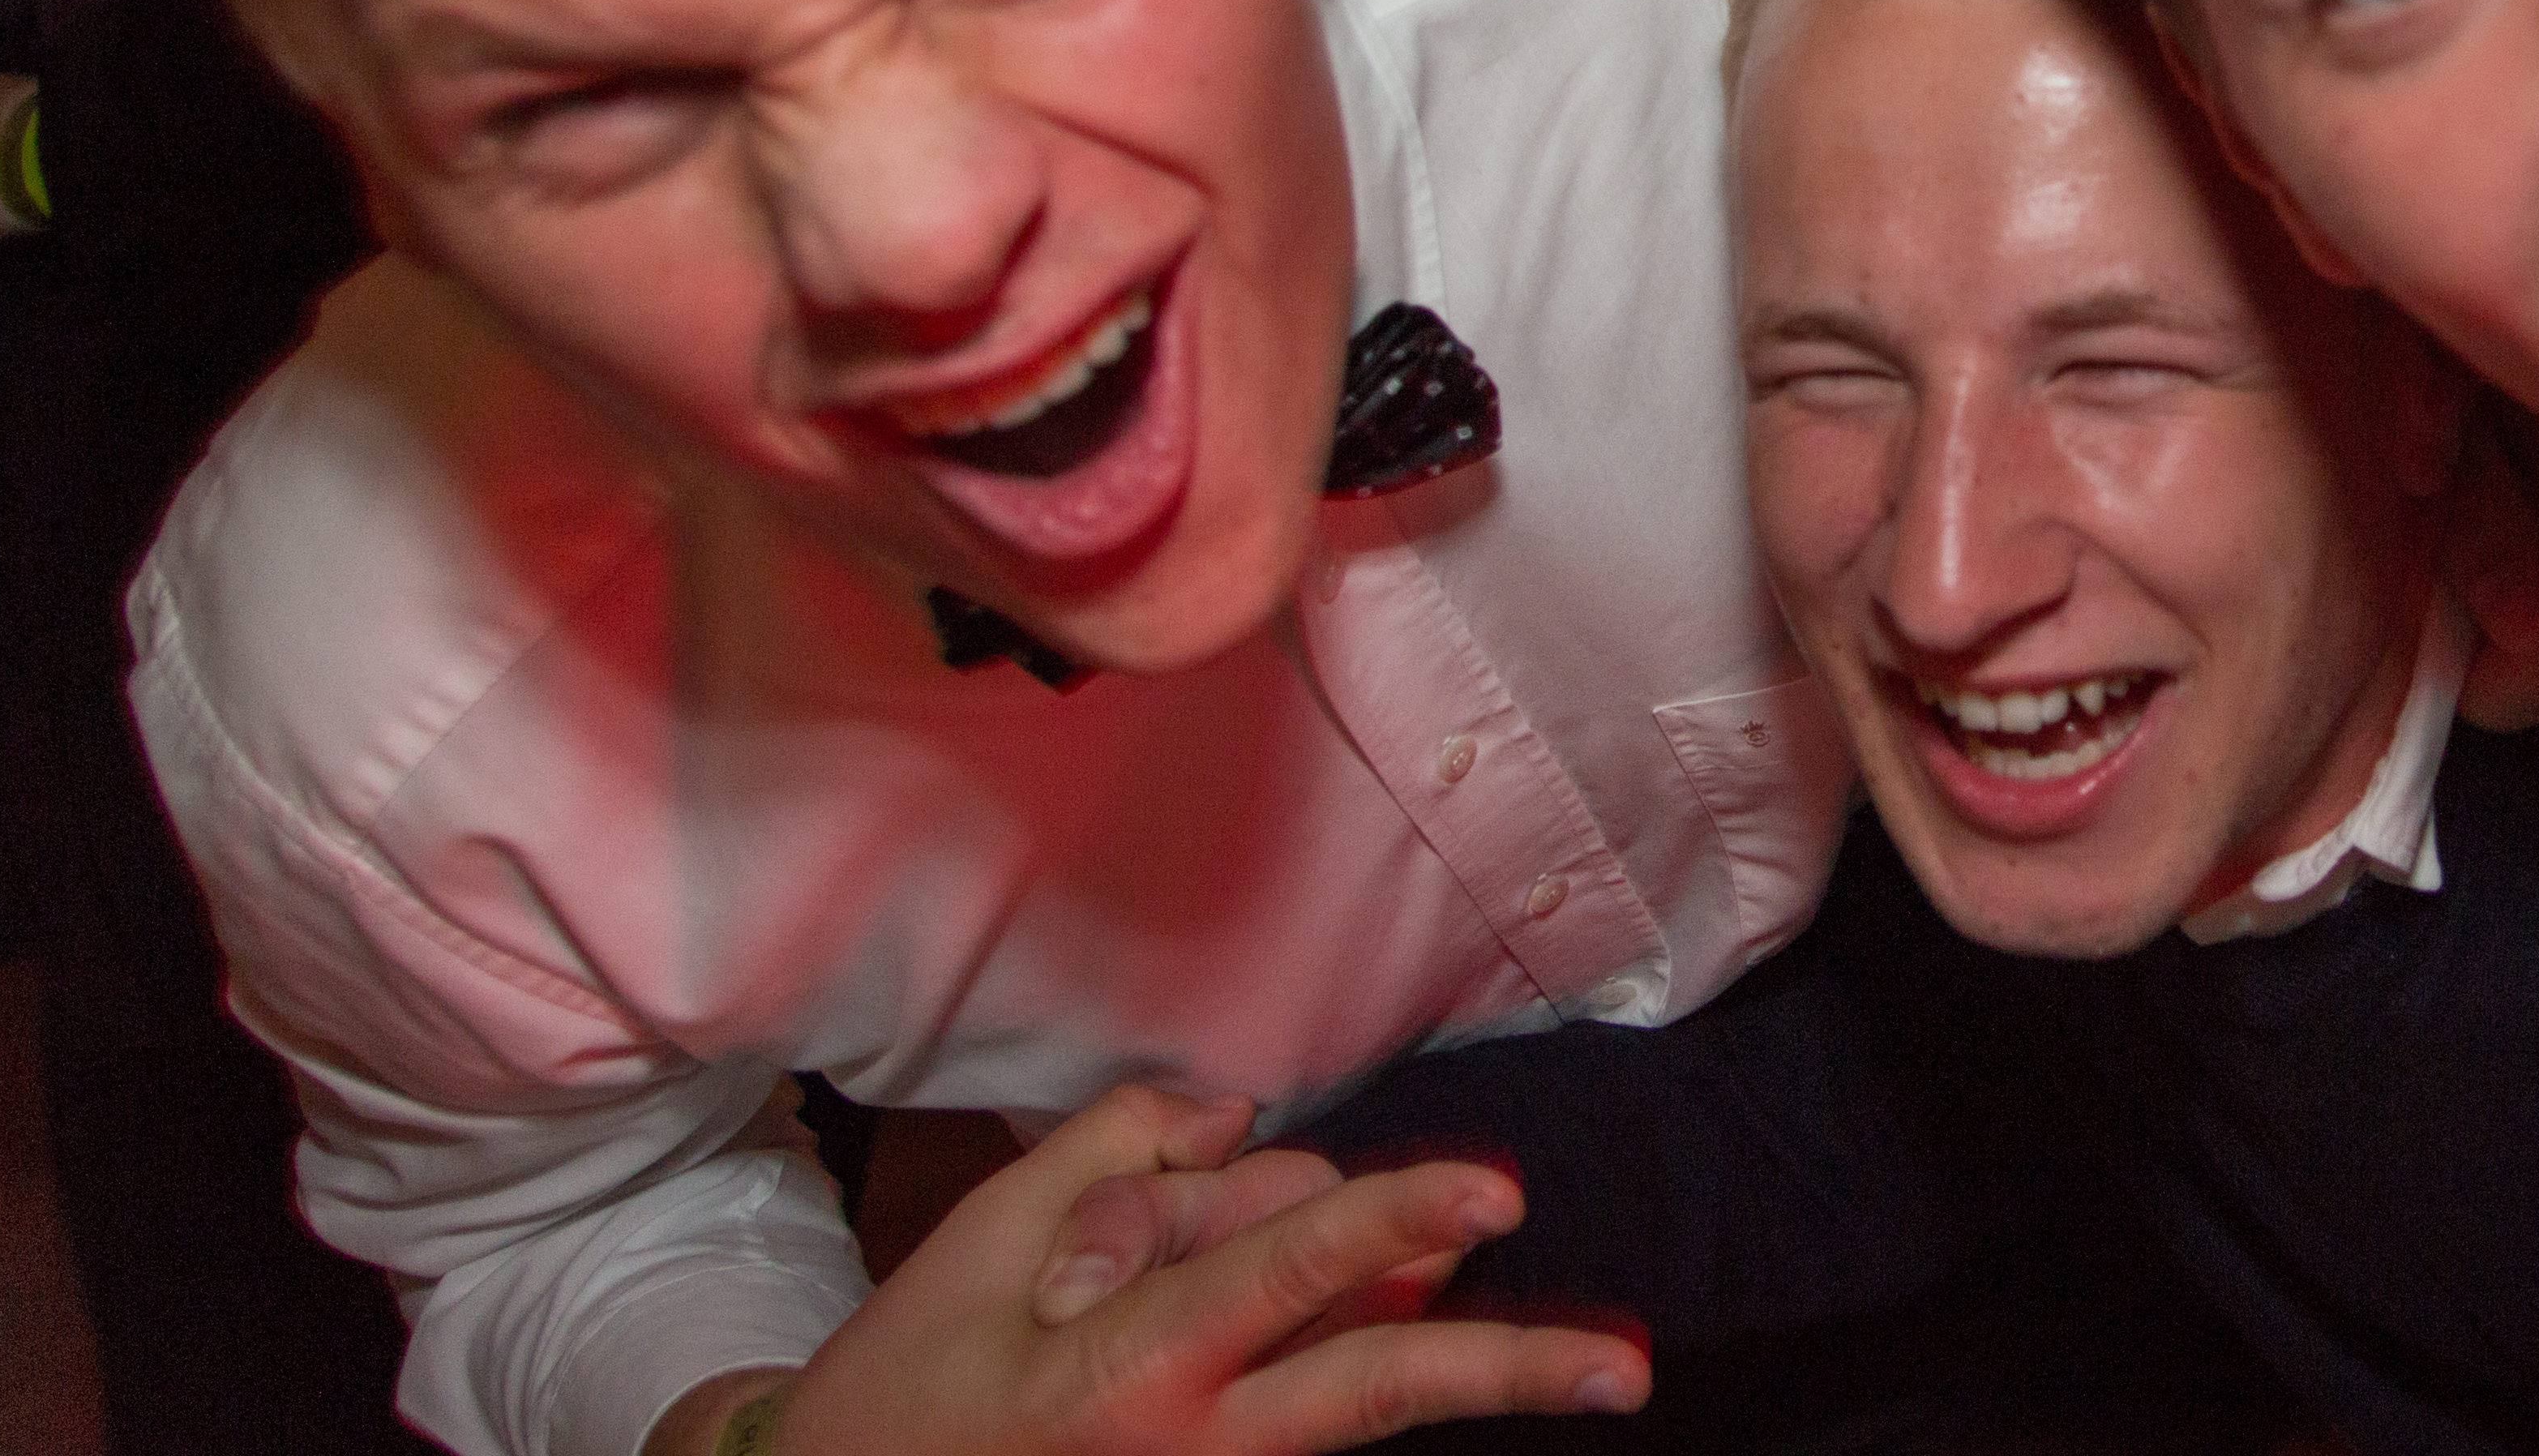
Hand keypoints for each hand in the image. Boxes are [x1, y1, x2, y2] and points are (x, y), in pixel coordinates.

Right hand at [769, 1085, 1643, 1454]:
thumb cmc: (909, 1379)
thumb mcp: (986, 1235)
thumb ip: (1123, 1152)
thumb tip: (1239, 1116)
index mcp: (1130, 1366)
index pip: (1291, 1272)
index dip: (1396, 1219)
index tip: (1495, 1193)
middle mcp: (1194, 1444)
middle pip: (1377, 1390)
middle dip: (1510, 1370)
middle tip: (1629, 1362)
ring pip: (1353, 1391)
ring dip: (1415, 1333)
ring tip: (1486, 1303)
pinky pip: (1309, 1419)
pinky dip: (1342, 1357)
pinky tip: (1392, 1314)